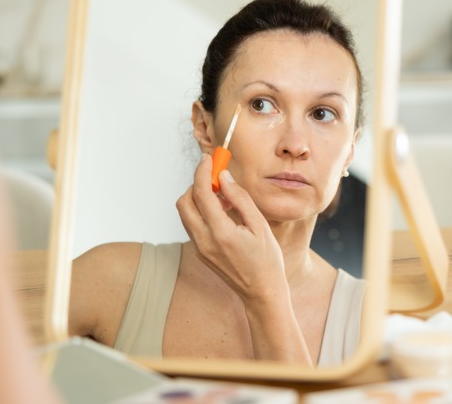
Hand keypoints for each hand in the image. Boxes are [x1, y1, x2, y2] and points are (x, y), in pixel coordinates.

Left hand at [176, 154, 286, 302]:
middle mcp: (204, 241)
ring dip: (199, 198)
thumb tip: (224, 177)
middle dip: (196, 184)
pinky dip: (202, 212)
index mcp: (220, 233)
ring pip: (186, 214)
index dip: (203, 171)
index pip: (201, 193)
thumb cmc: (267, 261)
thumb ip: (240, 199)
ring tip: (224, 196)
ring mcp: (200, 249)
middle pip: (184, 202)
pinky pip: (193, 225)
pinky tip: (223, 212)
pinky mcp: (201, 253)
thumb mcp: (260, 226)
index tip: (209, 159)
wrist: (261, 293)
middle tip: (216, 177)